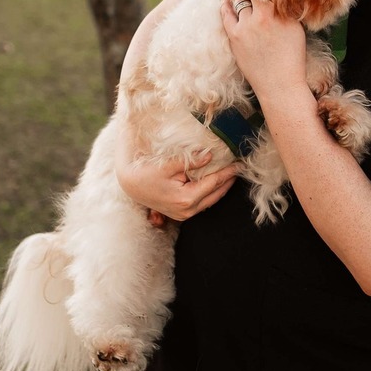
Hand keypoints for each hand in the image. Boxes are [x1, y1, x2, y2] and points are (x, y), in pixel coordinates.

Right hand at [116, 149, 240, 226]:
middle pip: (216, 194)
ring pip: (210, 201)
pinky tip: (217, 183)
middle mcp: (187, 210)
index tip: (239, 164)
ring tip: (232, 174)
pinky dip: (211, 193)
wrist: (130, 185)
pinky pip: (202, 203)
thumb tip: (210, 156)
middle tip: (240, 168)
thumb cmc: (147, 173)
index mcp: (186, 199)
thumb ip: (191, 161)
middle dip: (228, 181)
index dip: (228, 173)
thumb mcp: (169, 164)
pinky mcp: (181, 214)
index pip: (214, 183)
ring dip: (221, 188)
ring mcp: (184, 215)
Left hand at [220, 0, 307, 95]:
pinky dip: (226, 5)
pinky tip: (227, 1)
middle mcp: (262, 16)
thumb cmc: (292, 58)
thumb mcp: (295, 29)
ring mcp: (245, 26)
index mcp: (279, 13)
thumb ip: (286, 9)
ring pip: (239, 0)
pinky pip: (226, 14)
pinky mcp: (234, 36)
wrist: (280, 85)